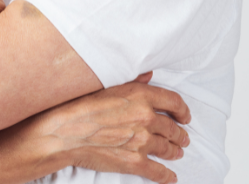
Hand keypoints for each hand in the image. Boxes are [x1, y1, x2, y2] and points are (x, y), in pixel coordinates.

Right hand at [19, 73, 191, 183]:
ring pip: (167, 148)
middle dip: (180, 134)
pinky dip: (166, 175)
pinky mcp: (134, 161)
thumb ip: (132, 81)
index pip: (173, 101)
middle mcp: (146, 117)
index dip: (183, 110)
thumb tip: (148, 75)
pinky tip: (170, 177)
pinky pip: (157, 171)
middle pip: (172, 127)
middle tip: (183, 138)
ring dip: (175, 152)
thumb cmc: (80, 106)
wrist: (64, 132)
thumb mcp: (107, 85)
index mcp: (141, 95)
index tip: (185, 116)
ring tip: (177, 153)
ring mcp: (141, 141)